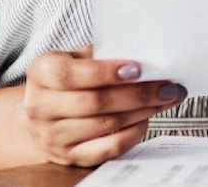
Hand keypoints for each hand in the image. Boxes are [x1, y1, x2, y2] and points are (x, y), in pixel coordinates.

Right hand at [20, 45, 186, 166]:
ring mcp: (52, 136)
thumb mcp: (75, 58)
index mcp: (40, 73)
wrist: (44, 115)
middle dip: (137, 94)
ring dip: (142, 111)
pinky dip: (133, 133)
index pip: (70, 74)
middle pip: (94, 102)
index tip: (138, 68)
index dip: (106, 72)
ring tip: (165, 99)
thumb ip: (101, 54)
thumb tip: (143, 52)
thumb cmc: (68, 80)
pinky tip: (147, 119)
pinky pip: (108, 148)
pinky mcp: (69, 156)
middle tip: (167, 86)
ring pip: (105, 125)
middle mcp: (40, 107)